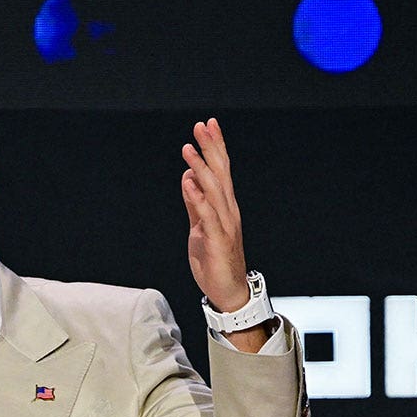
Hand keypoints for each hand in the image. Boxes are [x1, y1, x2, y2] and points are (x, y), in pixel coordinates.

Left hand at [180, 118, 249, 312]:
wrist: (228, 291)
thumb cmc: (215, 259)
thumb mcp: (199, 227)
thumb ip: (194, 203)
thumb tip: (189, 178)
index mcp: (224, 206)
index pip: (220, 171)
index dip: (214, 147)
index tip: (208, 126)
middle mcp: (228, 210)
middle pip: (220, 173)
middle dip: (211, 148)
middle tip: (202, 125)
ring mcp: (225, 224)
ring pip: (214, 190)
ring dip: (201, 168)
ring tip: (188, 148)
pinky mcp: (218, 240)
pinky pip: (207, 215)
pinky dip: (198, 198)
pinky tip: (189, 182)